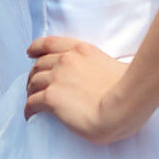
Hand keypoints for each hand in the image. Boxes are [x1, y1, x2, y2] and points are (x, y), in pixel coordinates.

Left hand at [23, 35, 140, 142]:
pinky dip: (29, 109)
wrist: (125, 105)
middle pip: (39, 65)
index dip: (36, 48)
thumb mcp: (114, 67)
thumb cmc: (129, 92)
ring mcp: (57, 78)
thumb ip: (102, 69)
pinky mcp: (51, 97)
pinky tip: (31, 115)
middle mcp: (66, 60)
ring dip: (31, 90)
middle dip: (35, 74)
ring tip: (33, 100)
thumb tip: (104, 82)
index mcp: (82, 50)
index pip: (50, 43)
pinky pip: (31, 102)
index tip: (30, 53)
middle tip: (35, 85)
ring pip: (33, 82)